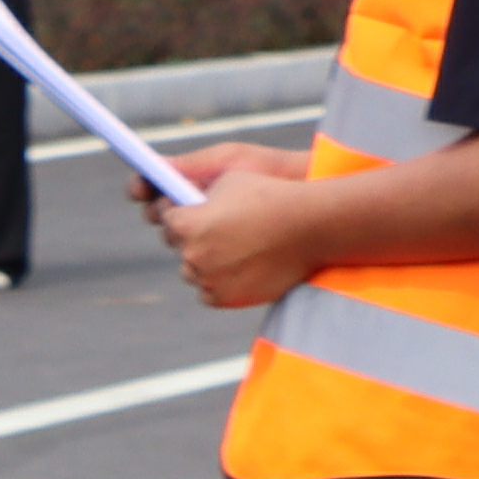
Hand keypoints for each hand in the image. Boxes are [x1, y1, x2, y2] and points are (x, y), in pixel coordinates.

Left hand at [151, 161, 322, 310]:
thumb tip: (178, 198)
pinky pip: (209, 292)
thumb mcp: (227, 180)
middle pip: (179, 246)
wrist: (311, 226)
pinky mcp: (226, 298)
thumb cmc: (270, 196)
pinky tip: (238, 268)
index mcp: (186, 225)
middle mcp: (192, 255)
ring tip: (230, 250)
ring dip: (205, 263)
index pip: (167, 219)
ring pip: (193, 271)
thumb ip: (196, 193)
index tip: (192, 213)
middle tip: (215, 232)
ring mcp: (209, 279)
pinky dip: (219, 283)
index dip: (180, 213)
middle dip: (193, 238)